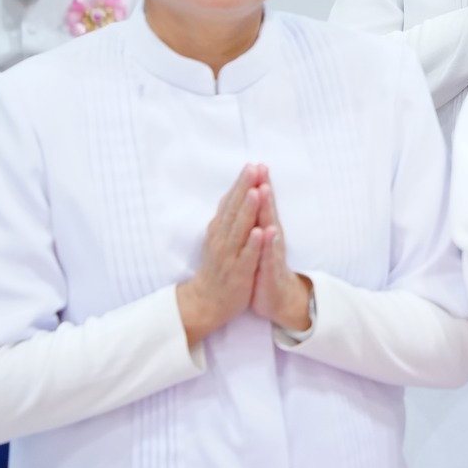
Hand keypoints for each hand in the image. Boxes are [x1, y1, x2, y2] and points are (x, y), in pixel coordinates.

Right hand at [177, 164, 267, 346]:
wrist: (207, 301)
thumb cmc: (217, 267)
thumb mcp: (218, 238)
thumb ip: (226, 217)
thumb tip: (232, 193)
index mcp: (219, 230)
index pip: (230, 202)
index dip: (241, 184)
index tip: (251, 165)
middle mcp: (222, 239)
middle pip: (234, 210)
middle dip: (245, 189)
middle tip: (254, 168)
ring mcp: (229, 255)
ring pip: (239, 230)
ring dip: (248, 210)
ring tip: (257, 191)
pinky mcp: (238, 272)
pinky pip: (246, 256)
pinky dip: (253, 243)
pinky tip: (260, 230)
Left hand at [248, 174, 313, 331]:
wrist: (278, 297)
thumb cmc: (265, 267)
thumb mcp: (259, 242)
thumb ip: (257, 220)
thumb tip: (252, 198)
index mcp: (264, 230)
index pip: (261, 204)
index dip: (258, 184)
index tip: (255, 163)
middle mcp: (271, 238)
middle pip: (267, 209)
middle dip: (264, 189)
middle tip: (262, 168)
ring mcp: (271, 253)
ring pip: (269, 227)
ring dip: (266, 209)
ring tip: (264, 190)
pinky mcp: (270, 270)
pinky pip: (269, 255)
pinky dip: (268, 243)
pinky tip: (268, 231)